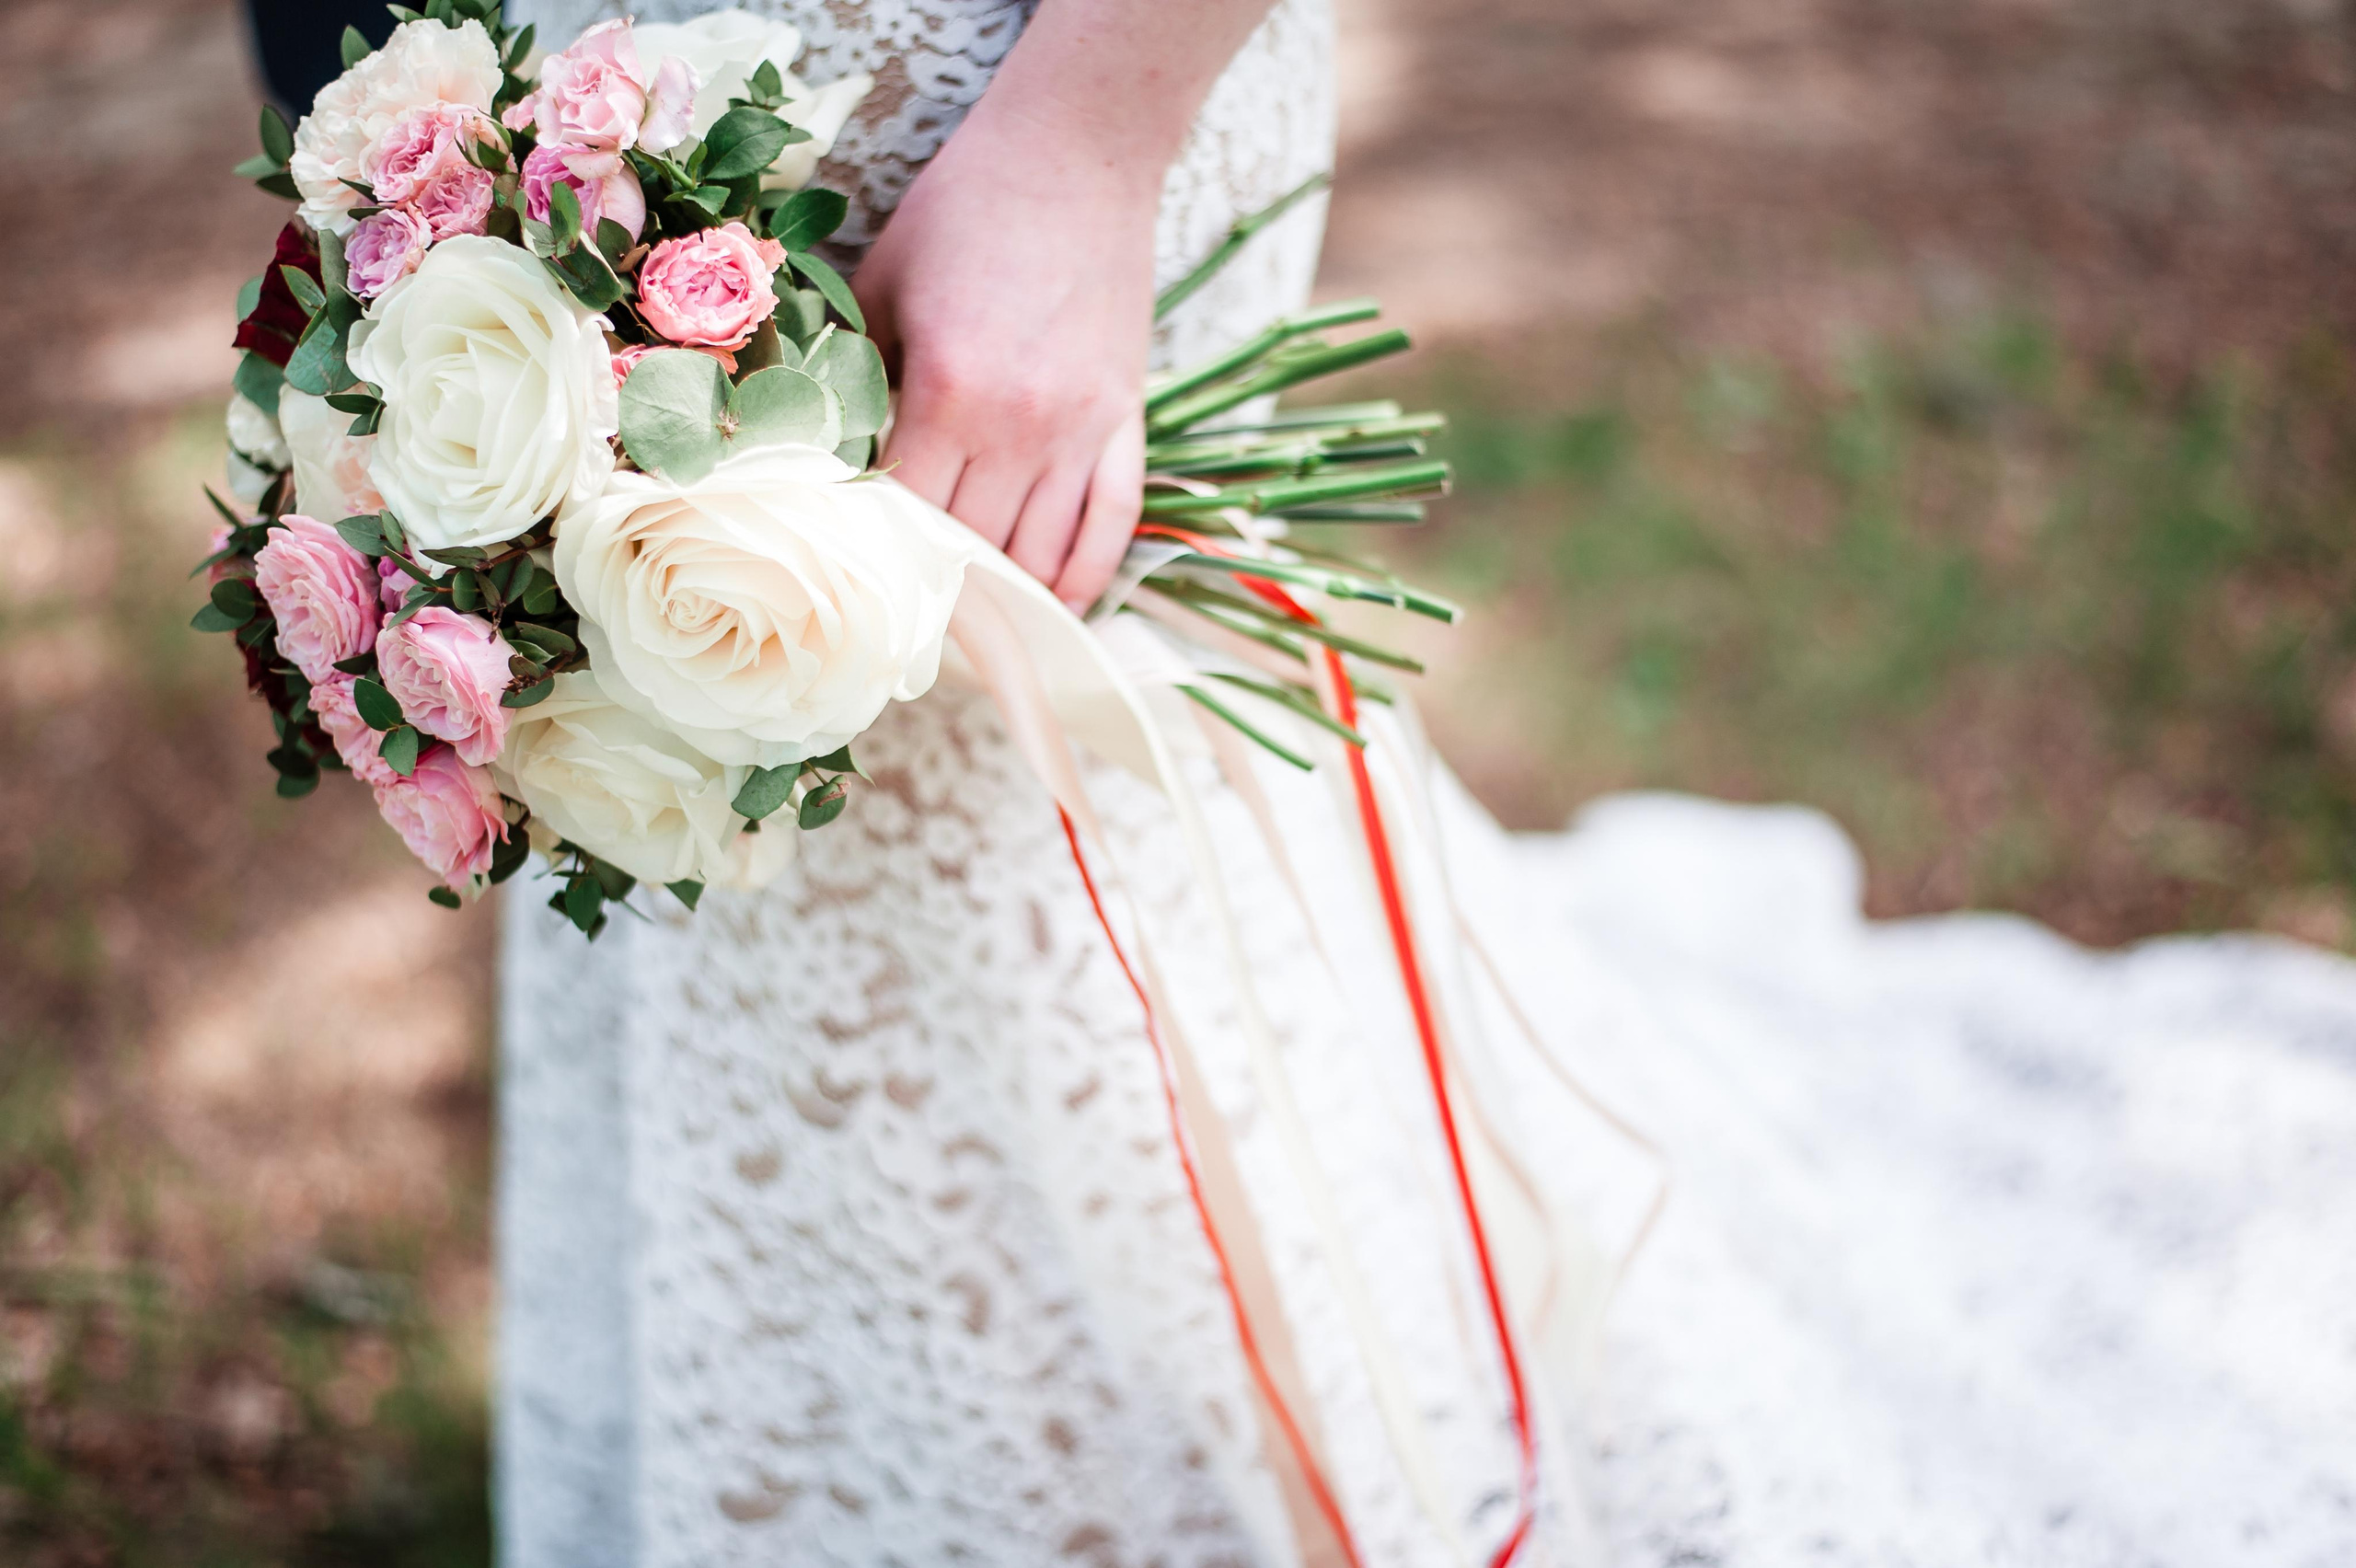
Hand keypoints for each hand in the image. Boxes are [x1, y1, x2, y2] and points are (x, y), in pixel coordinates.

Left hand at [853, 101, 1160, 613]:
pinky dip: (1085, 575)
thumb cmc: (965, 209)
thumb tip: (833, 453)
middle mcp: (1019, 426)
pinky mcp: (1125, 420)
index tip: (854, 576)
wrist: (1076, 152)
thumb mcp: (883, 284)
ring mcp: (1081, 429)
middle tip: (902, 617)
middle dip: (934, 588)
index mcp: (946, 391)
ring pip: (1040, 552)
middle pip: (971, 548)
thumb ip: (857, 374)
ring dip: (1006, 597)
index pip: (904, 514)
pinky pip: (1113, 524)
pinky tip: (1059, 606)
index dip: (876, 553)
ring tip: (970, 624)